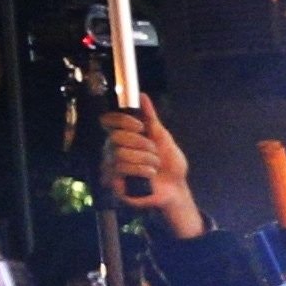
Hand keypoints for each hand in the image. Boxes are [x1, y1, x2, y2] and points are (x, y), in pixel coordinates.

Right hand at [101, 106, 203, 239]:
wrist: (177, 188)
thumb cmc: (169, 164)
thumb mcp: (163, 138)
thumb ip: (151, 118)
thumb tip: (142, 96)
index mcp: (122, 137)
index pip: (107, 121)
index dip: (121, 121)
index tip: (140, 126)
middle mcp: (112, 150)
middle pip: (115, 137)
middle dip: (141, 143)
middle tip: (154, 151)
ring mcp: (111, 167)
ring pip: (119, 153)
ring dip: (145, 158)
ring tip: (155, 165)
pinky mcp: (114, 183)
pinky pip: (120, 169)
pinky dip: (141, 169)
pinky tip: (150, 174)